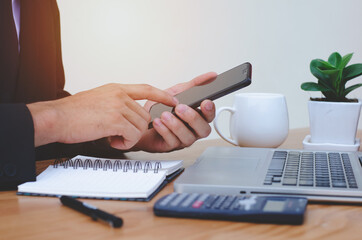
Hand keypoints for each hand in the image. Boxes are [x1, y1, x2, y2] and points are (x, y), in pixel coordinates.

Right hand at [27, 83, 177, 149]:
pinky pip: (133, 136)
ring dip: (129, 138)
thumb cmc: (73, 113)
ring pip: (140, 127)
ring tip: (113, 138)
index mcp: (116, 89)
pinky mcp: (115, 120)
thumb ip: (116, 103)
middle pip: (144, 116)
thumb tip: (128, 114)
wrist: (56, 118)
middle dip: (135, 130)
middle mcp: (119, 95)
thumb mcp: (98, 99)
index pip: (146, 89)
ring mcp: (118, 106)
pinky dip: (125, 143)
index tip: (173, 101)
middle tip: (119, 135)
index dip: (162, 95)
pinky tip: (112, 141)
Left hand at [133, 72, 216, 151]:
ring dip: (177, 125)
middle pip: (203, 129)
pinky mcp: (170, 146)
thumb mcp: (177, 92)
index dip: (210, 110)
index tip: (205, 102)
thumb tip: (211, 76)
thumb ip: (194, 85)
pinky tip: (158, 122)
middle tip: (180, 108)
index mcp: (196, 117)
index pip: (210, 116)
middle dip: (193, 118)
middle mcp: (192, 130)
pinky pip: (172, 142)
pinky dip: (164, 131)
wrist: (139, 120)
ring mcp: (182, 139)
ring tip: (165, 115)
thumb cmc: (159, 110)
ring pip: (188, 138)